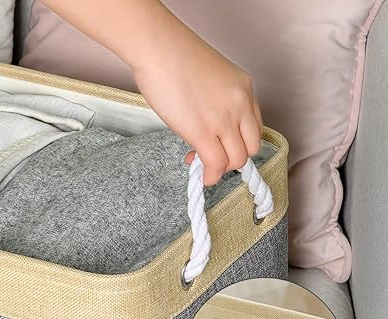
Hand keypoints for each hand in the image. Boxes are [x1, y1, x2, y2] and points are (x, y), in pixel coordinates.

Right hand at [133, 27, 262, 184]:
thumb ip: (214, 100)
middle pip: (250, 147)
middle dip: (232, 158)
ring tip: (200, 162)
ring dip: (220, 168)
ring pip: (236, 160)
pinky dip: (210, 175)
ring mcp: (223, 120)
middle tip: (211, 156)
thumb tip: (202, 120)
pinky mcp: (203, 132)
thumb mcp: (209, 76)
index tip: (221, 144)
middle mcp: (240, 105)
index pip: (254, 127)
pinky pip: (215, 163)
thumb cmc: (173, 55)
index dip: (238, 142)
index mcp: (243, 89)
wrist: (159, 48)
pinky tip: (201, 176)